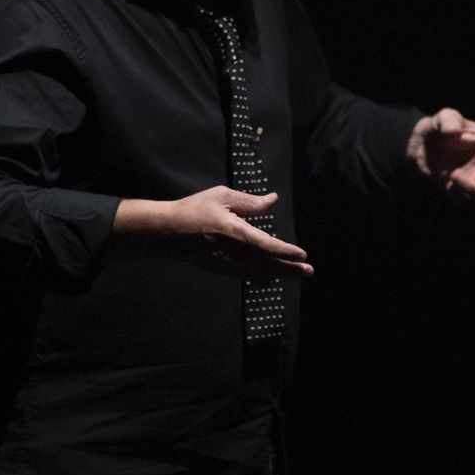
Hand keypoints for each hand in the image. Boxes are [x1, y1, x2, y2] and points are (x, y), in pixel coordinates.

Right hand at [113, 187, 313, 278]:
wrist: (166, 232)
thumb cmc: (194, 210)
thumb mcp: (222, 196)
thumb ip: (249, 201)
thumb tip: (272, 200)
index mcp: (235, 233)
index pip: (267, 245)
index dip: (286, 251)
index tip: (302, 254)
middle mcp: (233, 252)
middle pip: (268, 264)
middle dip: (290, 269)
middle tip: (308, 272)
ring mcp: (226, 264)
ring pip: (258, 273)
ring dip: (279, 275)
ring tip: (296, 275)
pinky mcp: (219, 269)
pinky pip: (245, 276)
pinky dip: (261, 277)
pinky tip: (270, 277)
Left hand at [408, 108, 474, 201]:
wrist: (421, 145)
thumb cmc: (438, 127)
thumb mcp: (444, 117)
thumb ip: (449, 120)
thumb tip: (451, 130)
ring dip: (472, 192)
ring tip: (454, 176)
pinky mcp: (463, 191)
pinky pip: (467, 201)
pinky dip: (459, 196)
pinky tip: (447, 183)